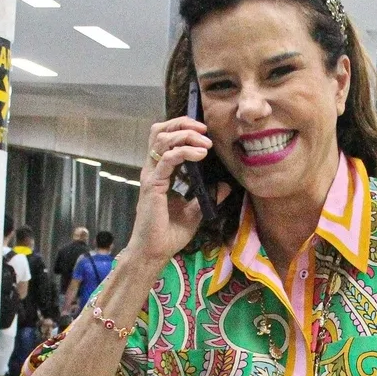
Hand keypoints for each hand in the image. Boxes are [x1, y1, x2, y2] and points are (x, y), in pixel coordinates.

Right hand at [123, 116, 219, 268]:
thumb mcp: (196, 211)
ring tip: (205, 142)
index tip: (206, 133)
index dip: (184, 129)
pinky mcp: (153, 185)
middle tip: (204, 129)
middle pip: (160, 131)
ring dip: (186, 135)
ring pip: (162, 140)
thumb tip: (225, 185)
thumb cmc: (169, 233)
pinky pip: (167, 159)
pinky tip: (200, 155)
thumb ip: (208, 196)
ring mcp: (151, 175)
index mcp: (161, 172)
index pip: (167, 139)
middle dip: (182, 124)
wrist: (155, 252)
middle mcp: (153, 169)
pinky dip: (185, 152)